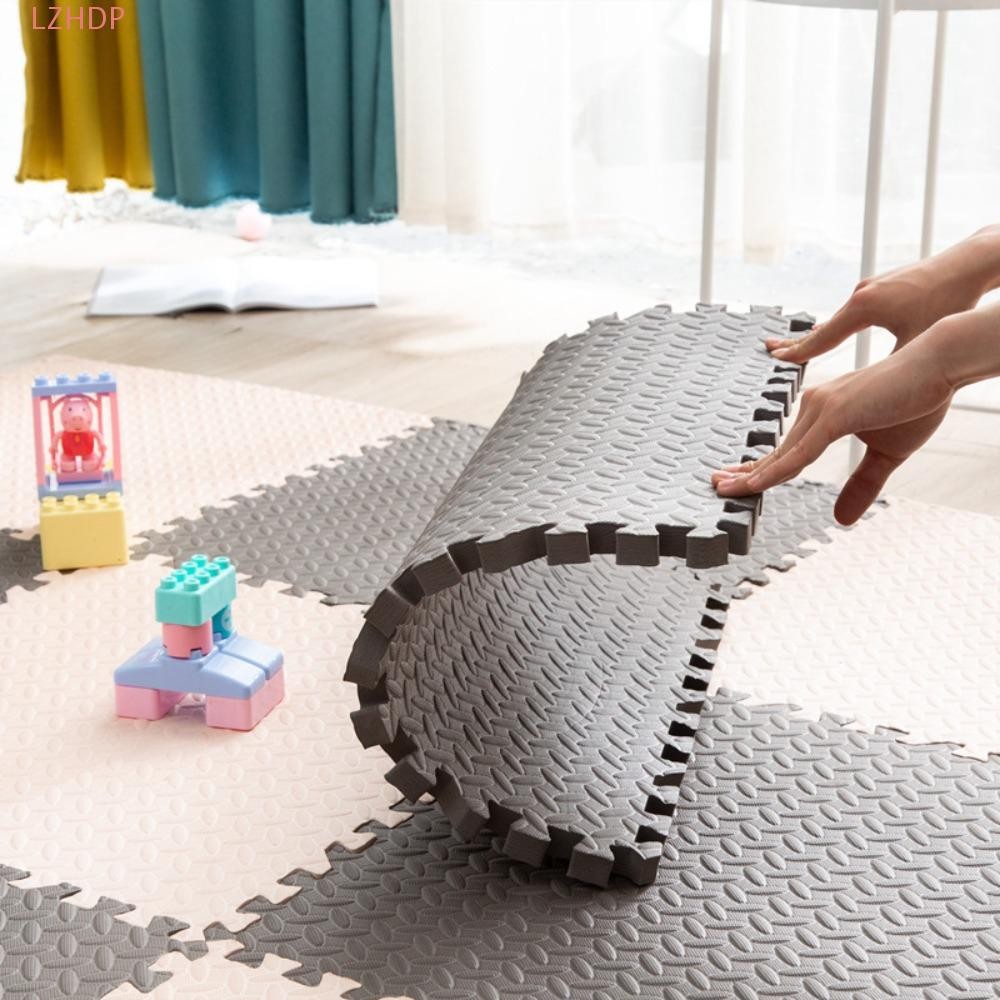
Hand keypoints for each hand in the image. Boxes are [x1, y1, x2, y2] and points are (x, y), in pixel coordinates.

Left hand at [713, 322, 957, 523]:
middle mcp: (815, 406)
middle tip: (715, 485)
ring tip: (723, 489)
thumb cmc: (917, 401)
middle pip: (776, 452)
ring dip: (752, 476)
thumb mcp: (887, 454)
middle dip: (745, 473)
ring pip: (783, 455)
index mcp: (823, 413)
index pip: (787, 450)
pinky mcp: (835, 414)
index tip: (736, 482)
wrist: (940, 365)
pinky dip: (777, 471)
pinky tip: (755, 485)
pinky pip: (801, 453)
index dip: (761, 469)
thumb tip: (842, 519)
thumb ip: (861, 484)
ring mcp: (822, 409)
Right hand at [764, 228, 999, 363]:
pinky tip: (840, 327)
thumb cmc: (950, 299)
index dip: (797, 352)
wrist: (972, 263)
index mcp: (864, 308)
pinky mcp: (885, 287)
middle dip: (798, 341)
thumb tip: (873, 392)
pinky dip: (840, 324)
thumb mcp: (917, 340)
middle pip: (823, 326)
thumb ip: (891, 365)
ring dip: (821, 333)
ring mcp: (872, 288)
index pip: (822, 337)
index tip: (774, 358)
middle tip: (770, 347)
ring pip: (839, 318)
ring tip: (802, 343)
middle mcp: (861, 294)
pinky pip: (854, 311)